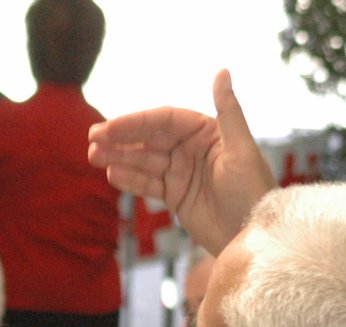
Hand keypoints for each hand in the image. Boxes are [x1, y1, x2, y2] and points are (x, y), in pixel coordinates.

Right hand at [87, 69, 275, 254]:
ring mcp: (181, 173)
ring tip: (94, 157)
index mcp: (207, 132)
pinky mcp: (175, 196)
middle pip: (149, 139)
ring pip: (144, 161)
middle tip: (92, 140)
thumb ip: (229, 111)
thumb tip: (222, 71)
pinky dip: (129, 180)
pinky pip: (147, 185)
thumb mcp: (241, 151)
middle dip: (120, 139)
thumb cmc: (254, 191)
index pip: (165, 120)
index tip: (111, 127)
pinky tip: (111, 175)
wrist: (251, 235)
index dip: (136, 122)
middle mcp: (191, 149)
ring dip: (119, 158)